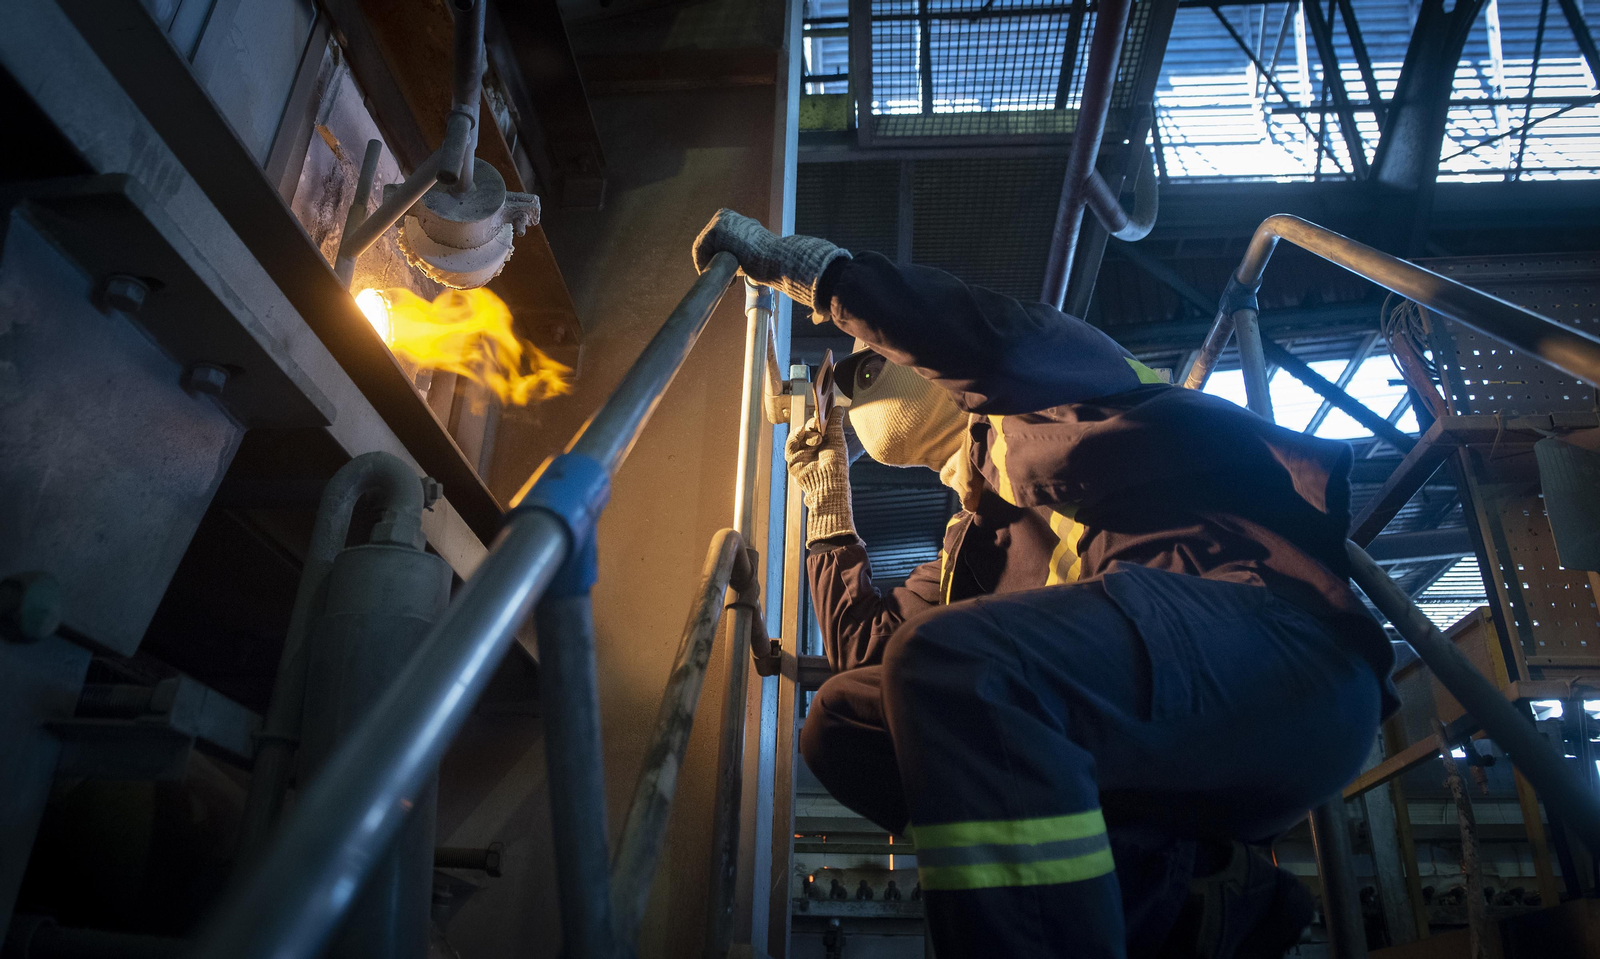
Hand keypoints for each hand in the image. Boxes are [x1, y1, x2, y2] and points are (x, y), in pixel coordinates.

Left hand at [692, 209, 848, 308]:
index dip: (718, 256)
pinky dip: (706, 266)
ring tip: (727, 280)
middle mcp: (724, 215)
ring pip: (701, 248)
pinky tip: (723, 277)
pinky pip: (700, 252)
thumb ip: (742, 248)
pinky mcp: (714, 232)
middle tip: (727, 279)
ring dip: (709, 265)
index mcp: (733, 217)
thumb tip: (739, 260)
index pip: (716, 239)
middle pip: (706, 242)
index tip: (730, 270)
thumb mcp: (754, 247)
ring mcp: (718, 222)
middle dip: (712, 261)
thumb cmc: (771, 257)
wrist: (777, 257)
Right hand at [785, 406, 854, 545]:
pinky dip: (795, 436)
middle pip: (809, 428)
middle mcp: (813, 447)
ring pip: (800, 434)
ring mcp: (803, 453)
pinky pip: (790, 444)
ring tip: (817, 437)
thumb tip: (838, 408)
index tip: (822, 409)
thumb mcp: (837, 440)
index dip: (820, 417)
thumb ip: (835, 423)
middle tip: (820, 425)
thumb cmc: (837, 464)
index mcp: (826, 443)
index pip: (820, 426)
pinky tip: (801, 432)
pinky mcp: (793, 459)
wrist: (828, 482)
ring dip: (808, 432)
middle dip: (814, 424)